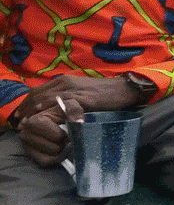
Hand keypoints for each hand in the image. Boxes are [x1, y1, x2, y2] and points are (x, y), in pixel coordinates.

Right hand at [14, 94, 83, 167]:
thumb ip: (74, 110)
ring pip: (51, 156)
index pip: (57, 137)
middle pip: (55, 148)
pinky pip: (46, 162)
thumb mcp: (70, 104)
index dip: (66, 135)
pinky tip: (60, 150)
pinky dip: (56, 158)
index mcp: (34, 121)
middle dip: (64, 143)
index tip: (68, 130)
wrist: (56, 116)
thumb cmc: (63, 111)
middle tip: (66, 137)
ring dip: (61, 151)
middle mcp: (25, 134)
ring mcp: (26, 144)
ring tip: (62, 141)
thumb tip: (77, 121)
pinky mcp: (30, 153)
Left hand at [16, 76, 141, 122]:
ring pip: (44, 99)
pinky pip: (58, 104)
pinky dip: (46, 111)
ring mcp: (72, 90)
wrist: (124, 89)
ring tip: (25, 124)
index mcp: (64, 80)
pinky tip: (41, 118)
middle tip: (18, 122)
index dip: (26, 103)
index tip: (20, 115)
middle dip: (25, 109)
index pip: (38, 91)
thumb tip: (56, 107)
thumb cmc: (105, 93)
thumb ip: (69, 96)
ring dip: (32, 112)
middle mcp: (65, 83)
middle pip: (37, 95)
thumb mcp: (82, 92)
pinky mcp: (80, 98)